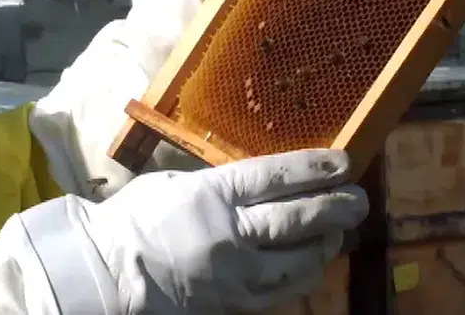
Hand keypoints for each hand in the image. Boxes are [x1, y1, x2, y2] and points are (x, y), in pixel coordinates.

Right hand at [13, 149, 368, 313]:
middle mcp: (229, 233)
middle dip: (334, 208)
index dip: (314, 169)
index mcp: (211, 195)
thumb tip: (254, 183)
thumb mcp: (173, 185)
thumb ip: (215, 185)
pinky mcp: (232, 303)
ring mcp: (233, 273)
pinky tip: (313, 267)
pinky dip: (302, 276)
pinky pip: (279, 291)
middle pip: (295, 218)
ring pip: (296, 259)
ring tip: (338, 233)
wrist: (107, 273)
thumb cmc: (133, 221)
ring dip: (324, 244)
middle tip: (358, 200)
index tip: (344, 163)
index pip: (275, 177)